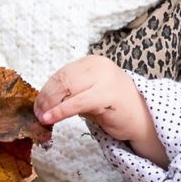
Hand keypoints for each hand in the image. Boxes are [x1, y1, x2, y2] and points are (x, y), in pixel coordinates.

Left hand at [35, 55, 165, 166]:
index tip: (37, 105)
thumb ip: (71, 92)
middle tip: (37, 114)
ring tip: (42, 118)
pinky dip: (60, 111)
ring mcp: (104, 79)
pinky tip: (49, 119)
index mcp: (93, 62)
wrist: (143, 118)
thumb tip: (44, 101)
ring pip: (67, 90)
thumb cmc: (115, 107)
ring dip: (50, 106)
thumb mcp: (89, 94)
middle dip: (46, 99)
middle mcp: (99, 66)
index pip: (62, 73)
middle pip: (62, 80)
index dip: (46, 90)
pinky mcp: (106, 95)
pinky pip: (76, 103)